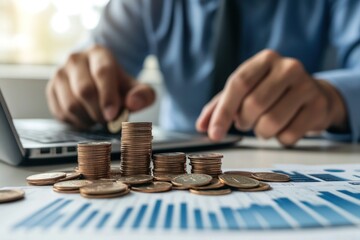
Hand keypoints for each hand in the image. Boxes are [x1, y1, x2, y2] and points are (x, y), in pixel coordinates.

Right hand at [46, 45, 154, 128]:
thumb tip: (133, 104)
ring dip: (88, 119)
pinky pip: (60, 112)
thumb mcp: (137, 88)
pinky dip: (76, 122)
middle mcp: (76, 59)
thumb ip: (143, 95)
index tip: (113, 115)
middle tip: (108, 120)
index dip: (108, 96)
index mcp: (99, 54)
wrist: (99, 80)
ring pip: (71, 104)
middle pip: (85, 90)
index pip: (103, 73)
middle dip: (99, 112)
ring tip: (98, 118)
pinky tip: (86, 118)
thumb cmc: (119, 86)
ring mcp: (60, 73)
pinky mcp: (51, 88)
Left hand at [196, 49, 346, 145]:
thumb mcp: (244, 93)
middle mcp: (288, 67)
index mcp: (265, 59)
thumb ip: (220, 106)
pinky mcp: (319, 107)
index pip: (238, 83)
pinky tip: (285, 127)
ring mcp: (307, 86)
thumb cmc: (271, 93)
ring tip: (265, 124)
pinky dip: (280, 139)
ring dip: (261, 132)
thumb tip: (201, 126)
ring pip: (271, 123)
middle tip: (245, 123)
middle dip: (244, 122)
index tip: (213, 134)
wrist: (313, 94)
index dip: (223, 111)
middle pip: (253, 105)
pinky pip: (289, 135)